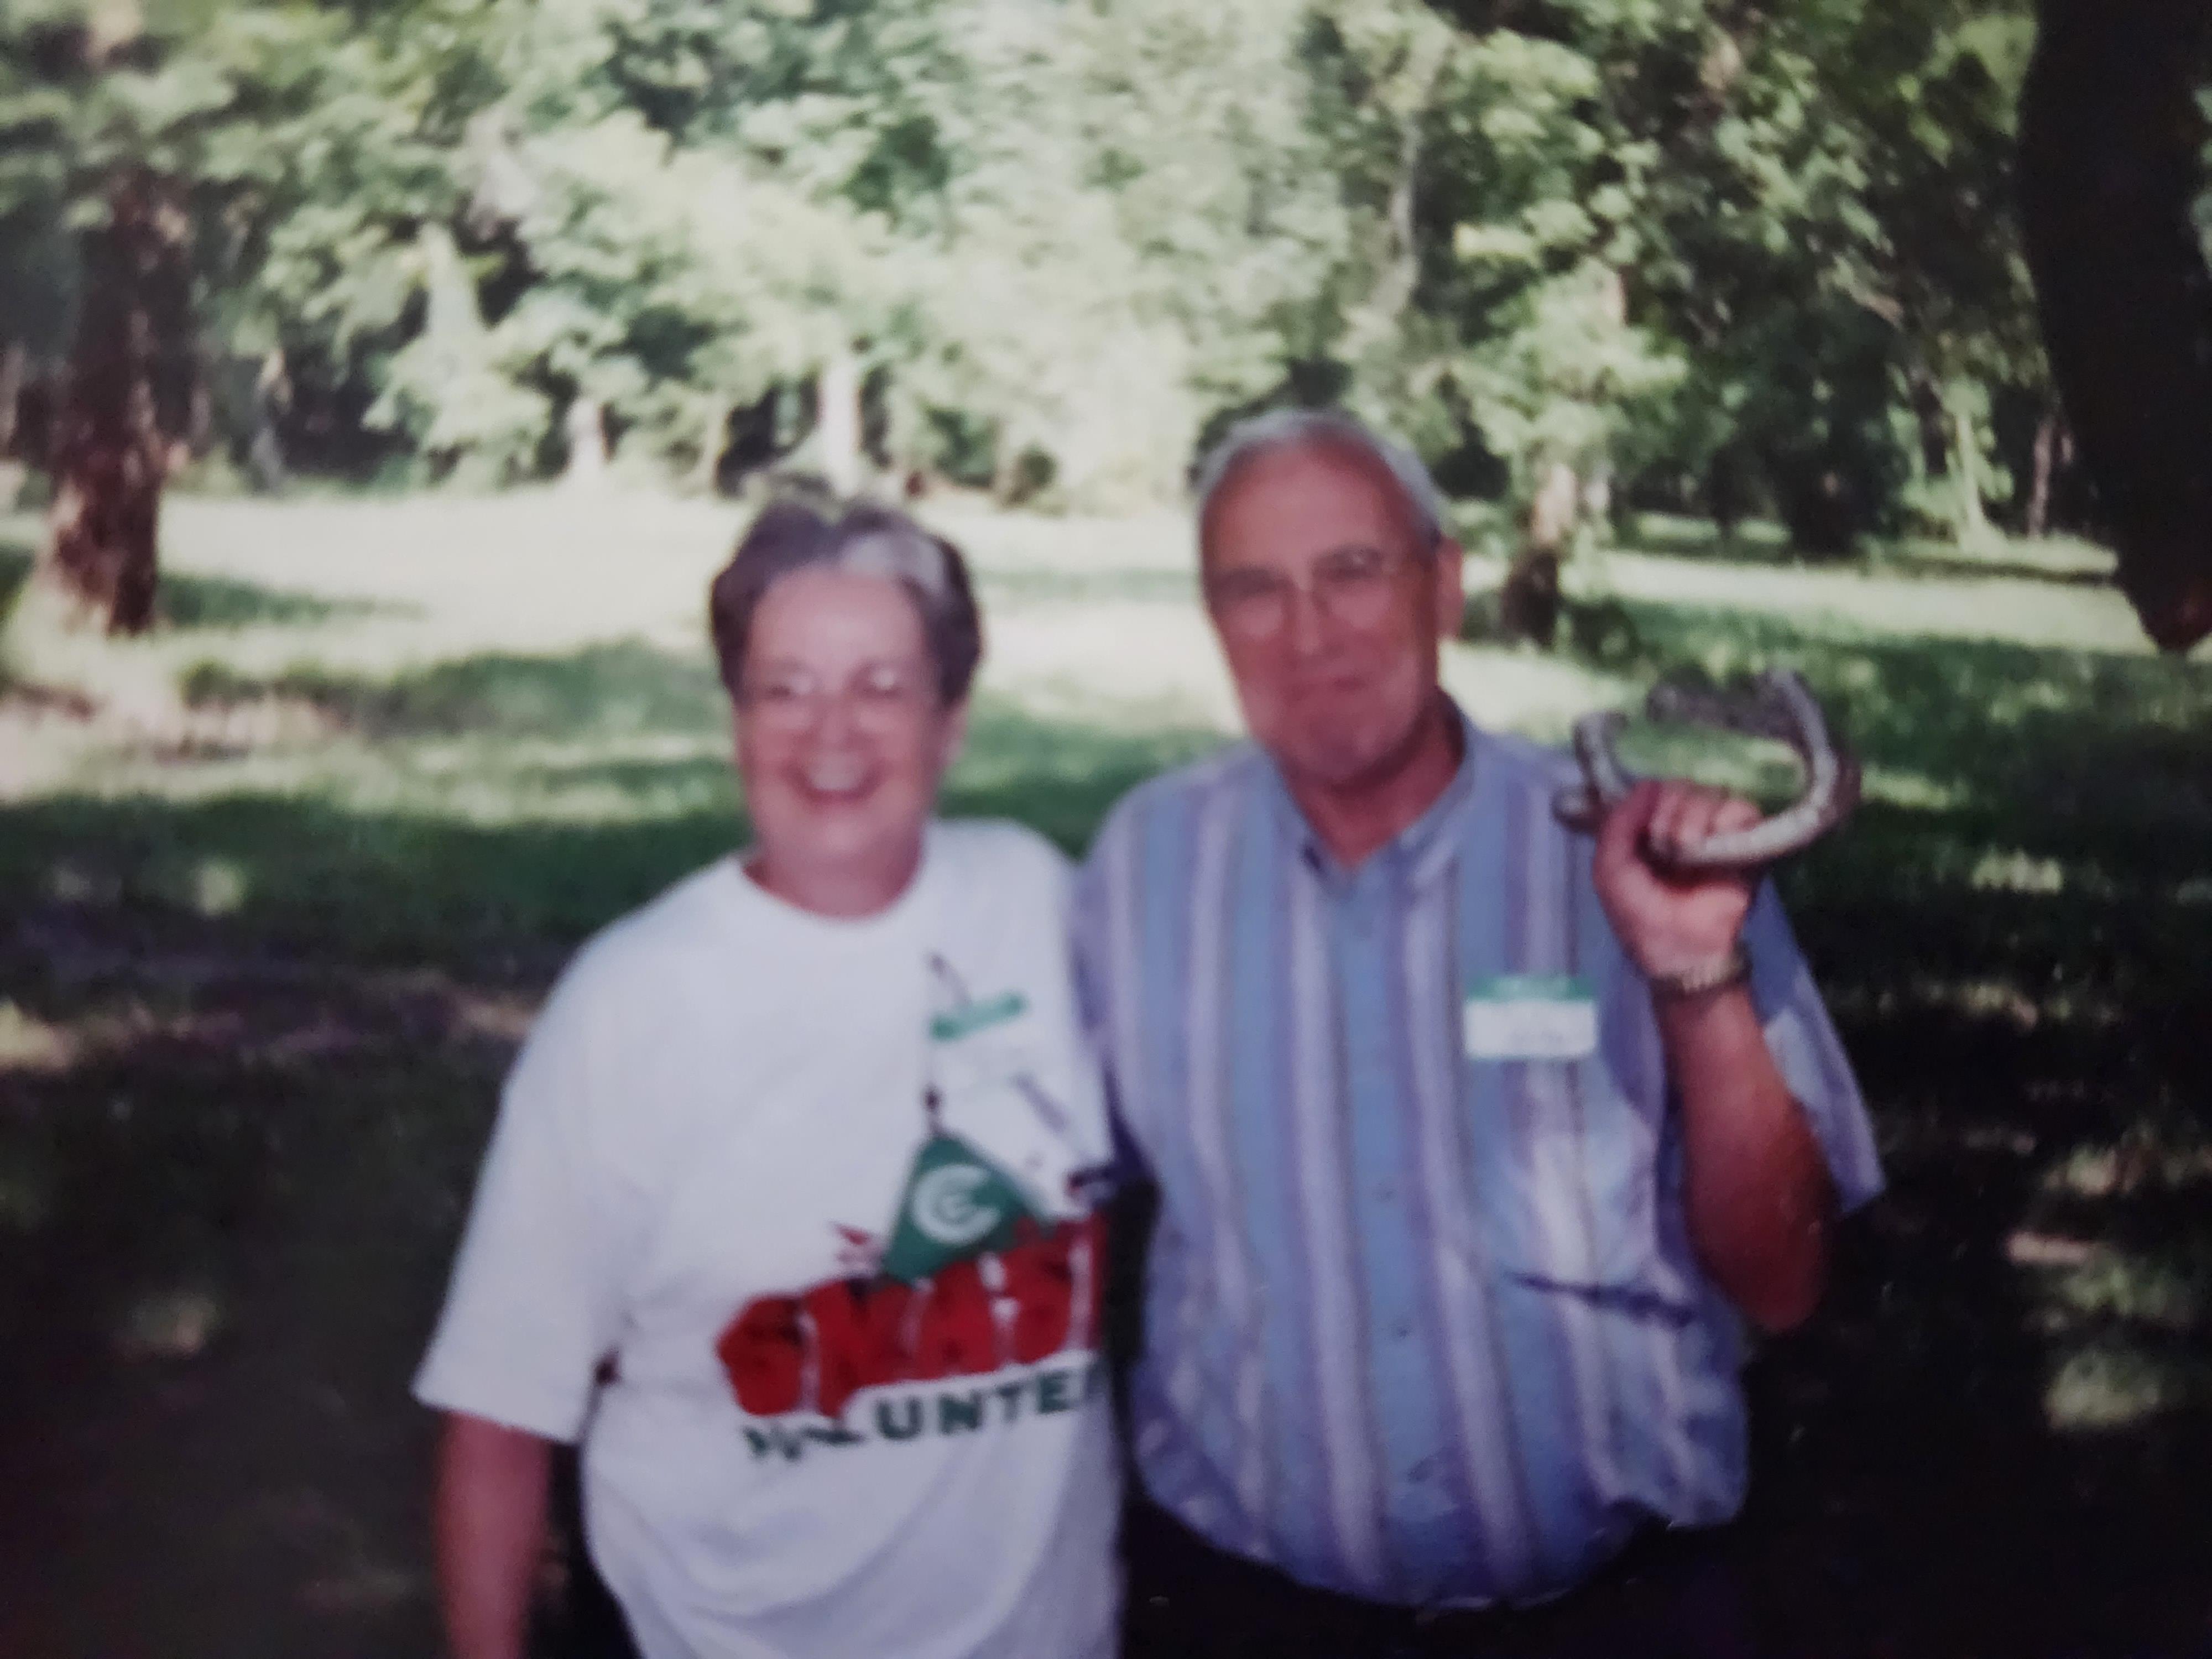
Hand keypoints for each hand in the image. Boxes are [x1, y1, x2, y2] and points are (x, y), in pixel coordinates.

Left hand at [1591, 780, 1758, 979]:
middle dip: (1671, 808)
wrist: (1681, 949)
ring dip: (1696, 815)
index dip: (1649, 798)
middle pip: (1683, 786)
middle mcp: (1682, 824)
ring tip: (1688, 848)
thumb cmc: (1641, 914)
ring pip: (1712, 793)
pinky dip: (1730, 818)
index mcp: (1648, 828)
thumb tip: (1648, 784)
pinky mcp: (1746, 844)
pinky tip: (1716, 842)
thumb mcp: (1611, 870)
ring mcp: (1715, 833)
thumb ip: (1617, 825)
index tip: (1645, 826)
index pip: (1654, 788)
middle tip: (1667, 843)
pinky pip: (1744, 809)